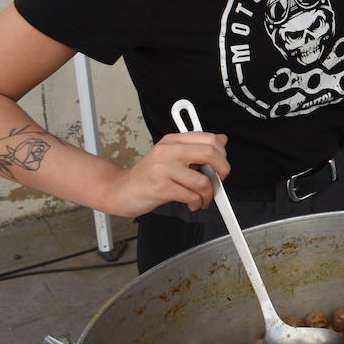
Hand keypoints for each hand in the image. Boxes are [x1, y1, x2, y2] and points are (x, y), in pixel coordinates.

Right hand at [110, 132, 227, 216]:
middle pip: (210, 154)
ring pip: (203, 181)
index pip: (209, 138)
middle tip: (220, 181)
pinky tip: (192, 204)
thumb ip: (196, 147)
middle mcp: (168, 151)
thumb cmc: (148, 175)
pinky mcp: (161, 188)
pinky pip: (191, 196)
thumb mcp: (171, 155)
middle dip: (223, 171)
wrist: (121, 190)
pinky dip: (197, 203)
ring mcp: (163, 169)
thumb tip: (222, 139)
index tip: (221, 165)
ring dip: (208, 195)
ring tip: (202, 199)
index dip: (222, 153)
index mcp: (172, 140)